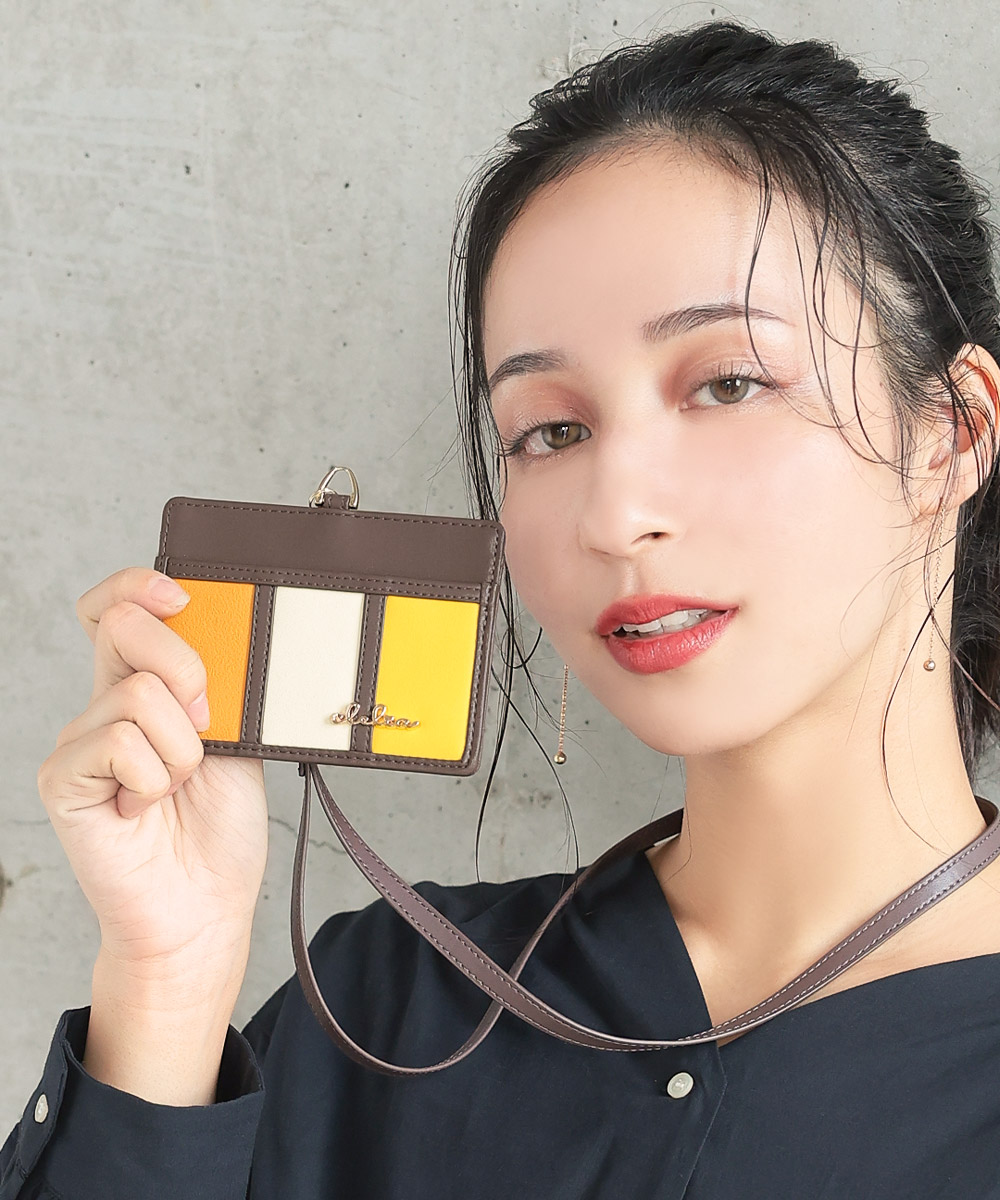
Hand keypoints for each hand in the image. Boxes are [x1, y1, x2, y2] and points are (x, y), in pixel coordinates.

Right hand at [36, 567, 267, 987]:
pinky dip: (155, 779)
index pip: (115, 609)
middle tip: (207, 724)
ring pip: (140, 694)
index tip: (180, 596)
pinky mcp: (62, 780)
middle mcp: (103, 705)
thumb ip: (218, 685)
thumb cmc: (219, 826)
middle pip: (123, 626)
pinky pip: (120, 743)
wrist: (204, 905)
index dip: (137, 585)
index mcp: (144, 686)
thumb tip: (212, 628)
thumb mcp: (236, 737)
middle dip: (185, 667)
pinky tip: (146, 809)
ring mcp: (79, 741)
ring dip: (184, 748)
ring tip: (178, 787)